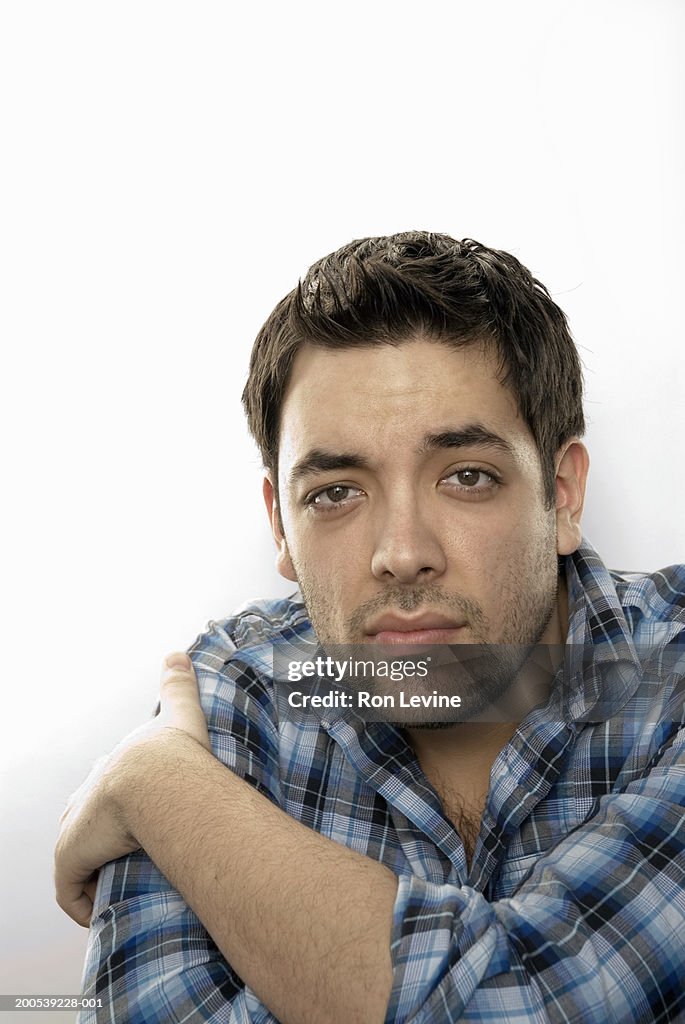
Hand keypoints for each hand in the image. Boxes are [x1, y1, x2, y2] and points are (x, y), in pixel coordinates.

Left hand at [54, 652, 210, 926]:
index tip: (135, 817)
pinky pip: (71, 890)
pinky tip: (104, 912)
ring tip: (126, 888)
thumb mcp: (180, 715)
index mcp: (112, 769)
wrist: (157, 778)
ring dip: (96, 873)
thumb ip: (178, 684)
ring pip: (79, 857)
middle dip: (101, 837)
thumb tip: (176, 650)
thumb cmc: (175, 753)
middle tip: (131, 855)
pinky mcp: (71, 857)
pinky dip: (84, 903)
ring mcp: (78, 828)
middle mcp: (88, 797)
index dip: (116, 800)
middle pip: (84, 820)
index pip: (104, 784)